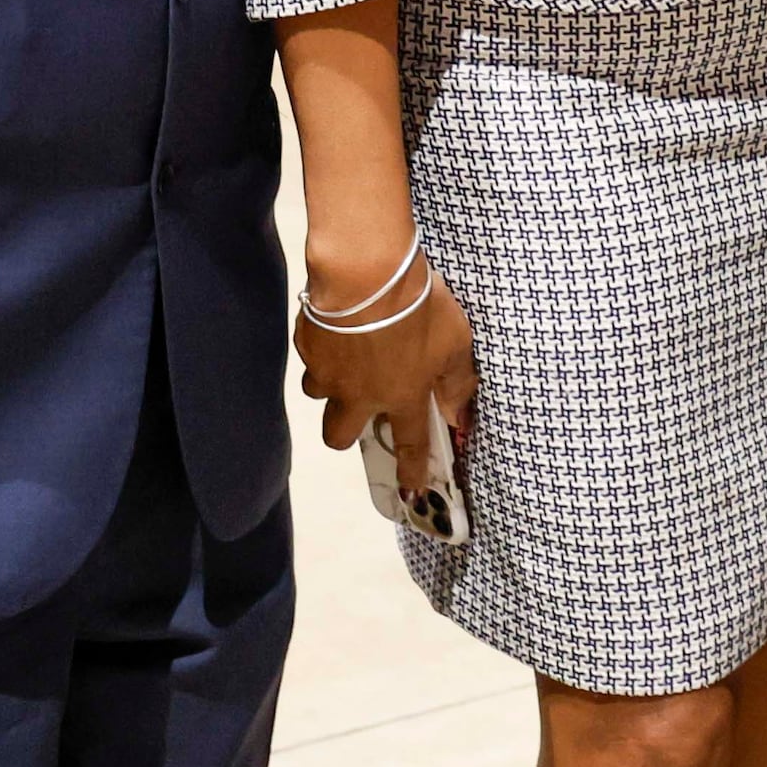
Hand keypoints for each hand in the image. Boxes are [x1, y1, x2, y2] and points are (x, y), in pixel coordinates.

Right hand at [297, 235, 478, 497]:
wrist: (366, 273)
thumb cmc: (419, 307)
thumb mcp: (456, 342)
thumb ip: (458, 382)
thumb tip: (460, 415)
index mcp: (401, 397)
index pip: (409, 445)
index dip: (411, 471)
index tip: (410, 493)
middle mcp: (359, 395)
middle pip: (338, 436)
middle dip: (345, 432)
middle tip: (358, 408)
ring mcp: (327, 372)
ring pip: (318, 393)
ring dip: (330, 383)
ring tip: (347, 355)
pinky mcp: (306, 345)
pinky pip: (311, 355)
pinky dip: (322, 347)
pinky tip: (336, 324)